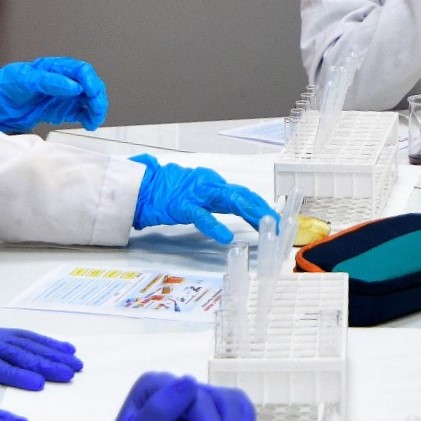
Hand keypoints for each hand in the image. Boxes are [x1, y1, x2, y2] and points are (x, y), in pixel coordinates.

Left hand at [0, 57, 108, 133]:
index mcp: (52, 68)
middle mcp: (60, 81)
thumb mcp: (24, 80)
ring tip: (93, 120)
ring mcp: (59, 96)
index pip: (80, 70)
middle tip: (96, 111)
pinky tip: (88, 123)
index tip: (90, 94)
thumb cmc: (2, 87)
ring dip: (94, 109)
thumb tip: (73, 85)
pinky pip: (79, 112)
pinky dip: (87, 118)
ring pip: (87, 99)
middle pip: (88, 85)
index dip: (89, 81)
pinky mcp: (57, 110)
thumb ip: (50, 81)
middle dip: (96, 97)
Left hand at [0, 320, 80, 392]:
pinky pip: (27, 336)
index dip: (16, 375)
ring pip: (28, 343)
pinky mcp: (0, 333)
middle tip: (68, 374)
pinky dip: (48, 342)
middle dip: (45, 364)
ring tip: (74, 364)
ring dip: (54, 354)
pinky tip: (65, 349)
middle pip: (18, 353)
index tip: (38, 384)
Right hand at [129, 155, 277, 243]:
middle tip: (280, 225)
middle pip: (243, 196)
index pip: (245, 195)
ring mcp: (196, 193)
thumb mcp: (199, 195)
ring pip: (229, 200)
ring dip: (250, 212)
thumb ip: (219, 201)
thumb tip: (243, 211)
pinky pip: (200, 215)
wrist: (141, 185)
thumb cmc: (169, 192)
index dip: (264, 207)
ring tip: (265, 225)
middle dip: (264, 210)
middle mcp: (210, 184)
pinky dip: (214, 226)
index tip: (279, 221)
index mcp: (215, 184)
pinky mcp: (180, 204)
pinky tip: (226, 236)